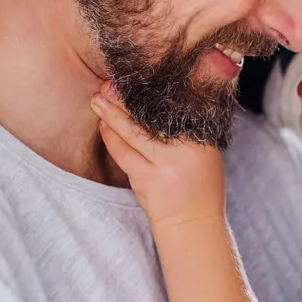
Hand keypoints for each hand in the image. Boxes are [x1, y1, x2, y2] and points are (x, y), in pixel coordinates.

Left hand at [92, 84, 225, 230]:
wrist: (193, 224)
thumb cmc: (199, 185)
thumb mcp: (204, 153)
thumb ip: (187, 129)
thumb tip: (156, 100)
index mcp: (202, 139)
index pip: (174, 108)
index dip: (153, 92)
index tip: (136, 78)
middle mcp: (184, 150)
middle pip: (150, 116)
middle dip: (124, 99)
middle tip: (108, 84)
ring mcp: (164, 165)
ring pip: (132, 133)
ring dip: (112, 114)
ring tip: (98, 99)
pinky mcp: (145, 179)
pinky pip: (123, 153)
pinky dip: (111, 137)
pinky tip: (104, 125)